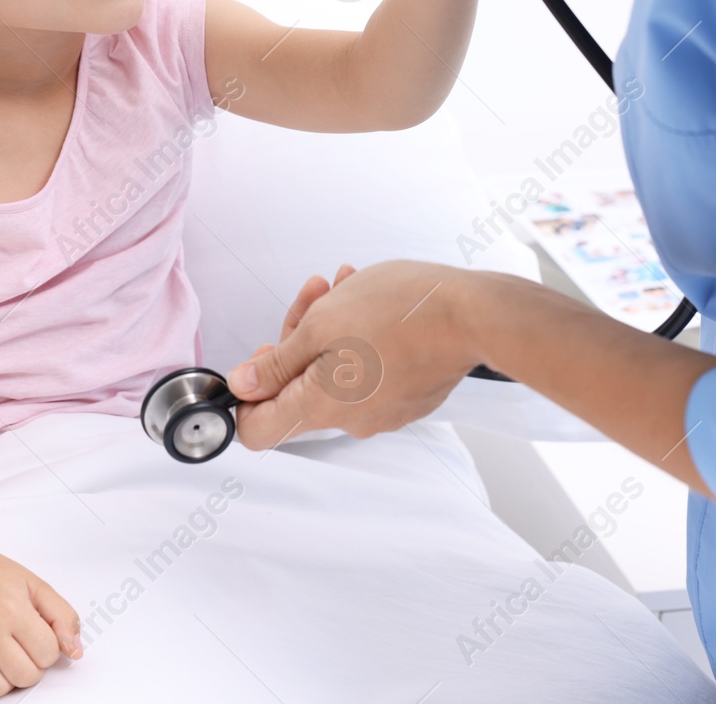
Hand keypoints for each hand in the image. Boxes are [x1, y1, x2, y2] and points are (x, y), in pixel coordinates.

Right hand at [0, 545, 82, 698]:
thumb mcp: (36, 586)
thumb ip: (63, 617)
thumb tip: (75, 652)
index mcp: (13, 608)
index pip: (47, 654)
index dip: (49, 649)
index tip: (38, 636)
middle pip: (25, 676)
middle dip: (32, 667)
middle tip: (22, 648)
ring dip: (7, 679)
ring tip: (4, 657)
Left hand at [226, 260, 483, 447]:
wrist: (474, 315)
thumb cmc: (400, 311)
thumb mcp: (321, 324)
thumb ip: (277, 362)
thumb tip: (241, 386)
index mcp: (321, 408)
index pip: (258, 431)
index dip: (246, 396)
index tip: (263, 357)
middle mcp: (350, 421)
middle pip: (298, 391)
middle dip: (297, 339)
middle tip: (313, 295)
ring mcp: (383, 412)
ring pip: (335, 374)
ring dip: (331, 329)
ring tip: (346, 284)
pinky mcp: (408, 398)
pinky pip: (368, 374)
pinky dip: (361, 341)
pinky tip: (371, 301)